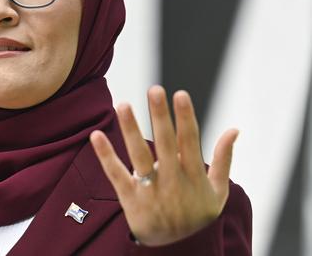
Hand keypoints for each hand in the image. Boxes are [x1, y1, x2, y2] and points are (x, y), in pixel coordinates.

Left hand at [90, 85, 238, 246]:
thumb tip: (234, 129)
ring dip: (131, 129)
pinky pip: (116, 175)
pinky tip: (96, 136)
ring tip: (123, 104)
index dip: (185, 117)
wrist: (178, 250)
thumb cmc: (197, 217)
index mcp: (193, 176)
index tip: (180, 94)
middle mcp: (172, 181)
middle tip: (154, 89)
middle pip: (165, 143)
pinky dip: (105, 156)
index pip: (190, 141)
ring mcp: (150, 190)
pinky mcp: (130, 200)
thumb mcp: (218, 191)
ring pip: (139, 156)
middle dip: (160, 116)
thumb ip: (224, 159)